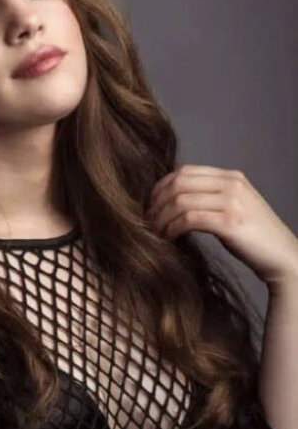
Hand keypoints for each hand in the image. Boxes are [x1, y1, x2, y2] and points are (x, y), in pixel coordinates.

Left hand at [146, 164, 297, 288]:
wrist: (282, 257)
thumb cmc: (254, 238)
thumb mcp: (233, 207)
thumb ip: (211, 197)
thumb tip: (173, 200)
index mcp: (231, 177)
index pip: (185, 171)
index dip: (161, 187)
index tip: (150, 205)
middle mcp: (232, 184)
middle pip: (178, 183)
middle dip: (156, 203)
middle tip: (146, 221)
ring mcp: (232, 202)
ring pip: (180, 201)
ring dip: (161, 218)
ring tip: (154, 233)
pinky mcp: (230, 222)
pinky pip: (189, 219)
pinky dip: (173, 228)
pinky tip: (169, 238)